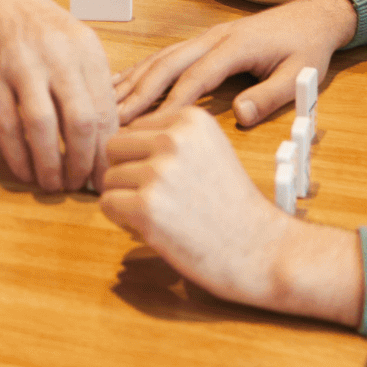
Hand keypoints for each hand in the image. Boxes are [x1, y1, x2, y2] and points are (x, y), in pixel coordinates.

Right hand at [0, 0, 118, 192]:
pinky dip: (17, 155)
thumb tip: (105, 137)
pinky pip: (6, 124)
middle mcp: (59, 53)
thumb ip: (87, 81)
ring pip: (43, 127)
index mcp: (86, 48)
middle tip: (79, 186)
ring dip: (49, 165)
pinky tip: (23, 170)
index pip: (107, 109)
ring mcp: (22, 62)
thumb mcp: (71, 40)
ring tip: (52, 184)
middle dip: (82, 163)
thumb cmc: (32, 20)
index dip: (107, 150)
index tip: (106, 175)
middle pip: (82, 122)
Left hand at [100, 105, 363, 323]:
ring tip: (160, 213)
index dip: (142, 155)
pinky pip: (108, 204)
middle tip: (154, 196)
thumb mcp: (209, 148)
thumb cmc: (232, 204)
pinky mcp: (146, 207)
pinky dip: (121, 219)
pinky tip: (151, 227)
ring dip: (125, 198)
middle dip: (126, 172)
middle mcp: (172, 138)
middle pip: (115, 147)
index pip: (134, 127)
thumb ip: (171, 138)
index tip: (167, 177)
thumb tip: (118, 140)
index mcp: (189, 119)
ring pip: (109, 177)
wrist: (259, 247)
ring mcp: (159, 172)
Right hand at [114, 0, 357, 125]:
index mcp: (235, 46)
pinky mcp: (202, 40)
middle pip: (167, 64)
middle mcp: (213, 38)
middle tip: (111, 120)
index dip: (170, 103)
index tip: (147, 129)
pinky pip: (165, 55)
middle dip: (138, 92)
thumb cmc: (306, 47)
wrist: (313, 16)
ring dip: (133, 80)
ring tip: (105, 105)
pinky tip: (121, 85)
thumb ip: (271, 95)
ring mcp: (205, 36)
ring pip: (161, 57)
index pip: (196, 77)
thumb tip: (241, 115)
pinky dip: (140, 70)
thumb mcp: (301, 74)